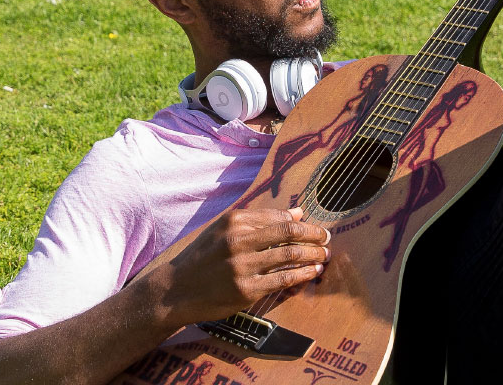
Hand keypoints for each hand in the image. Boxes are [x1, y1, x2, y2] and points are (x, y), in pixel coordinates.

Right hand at [156, 207, 328, 326]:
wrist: (175, 290)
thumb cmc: (203, 259)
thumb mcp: (223, 231)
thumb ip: (260, 220)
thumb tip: (298, 211)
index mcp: (234, 220)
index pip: (279, 217)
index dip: (303, 223)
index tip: (315, 228)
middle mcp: (238, 239)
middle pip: (289, 233)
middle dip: (314, 235)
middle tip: (327, 239)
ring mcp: (242, 265)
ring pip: (290, 256)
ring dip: (313, 255)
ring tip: (325, 256)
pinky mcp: (246, 289)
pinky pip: (284, 279)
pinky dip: (303, 274)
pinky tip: (313, 272)